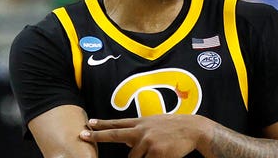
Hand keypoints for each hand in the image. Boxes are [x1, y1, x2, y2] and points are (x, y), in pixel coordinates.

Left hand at [79, 114, 210, 157]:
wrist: (194, 129)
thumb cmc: (176, 127)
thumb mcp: (156, 124)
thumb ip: (141, 130)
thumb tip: (126, 142)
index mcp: (142, 123)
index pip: (118, 124)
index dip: (102, 125)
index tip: (88, 124)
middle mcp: (141, 130)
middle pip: (115, 135)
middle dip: (98, 135)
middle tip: (82, 135)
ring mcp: (147, 141)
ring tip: (158, 150)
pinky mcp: (155, 153)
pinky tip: (164, 154)